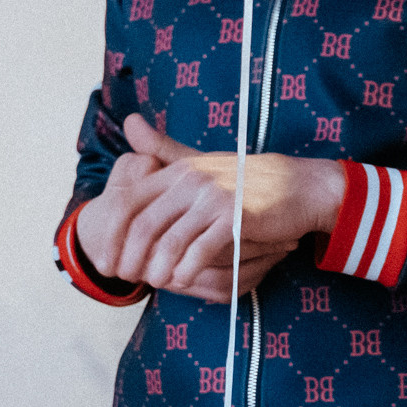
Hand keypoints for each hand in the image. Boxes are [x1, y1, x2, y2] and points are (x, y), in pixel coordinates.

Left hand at [74, 117, 344, 303]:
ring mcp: (213, 197)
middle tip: (128, 280)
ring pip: (168, 243)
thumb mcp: (201, 161)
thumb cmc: (247, 180)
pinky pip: (199, 251)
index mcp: (177, 170)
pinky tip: (183, 280)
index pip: (126, 204)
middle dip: (129, 260)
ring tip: (157, 283)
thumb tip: (129, 122)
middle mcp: (190, 181)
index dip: (111, 237)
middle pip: (142, 227)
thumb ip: (164, 149)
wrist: (299, 187)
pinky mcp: (235, 217)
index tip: (108, 263)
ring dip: (157, 270)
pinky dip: (186, 271)